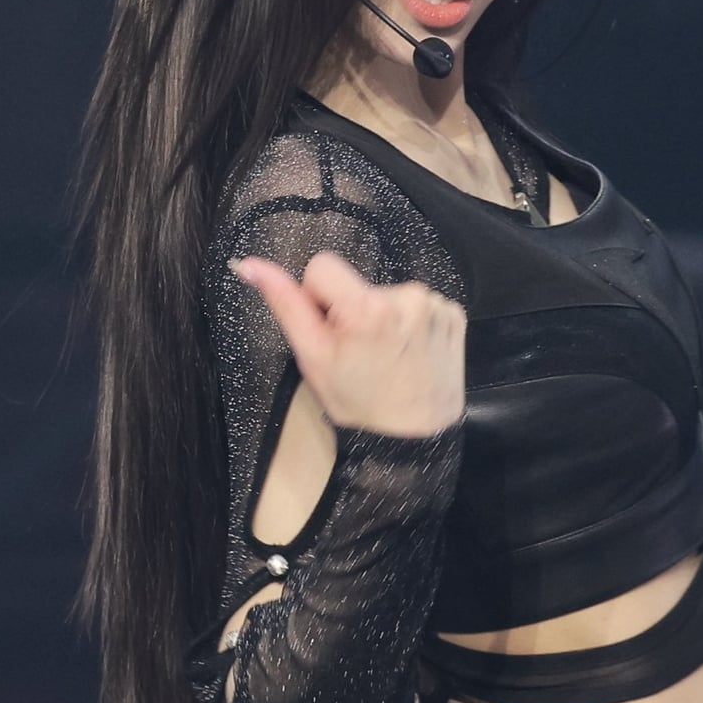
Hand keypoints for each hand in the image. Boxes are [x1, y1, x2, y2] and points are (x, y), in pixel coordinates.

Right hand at [230, 251, 465, 436]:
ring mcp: (435, 305)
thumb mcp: (312, 357)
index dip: (318, 298)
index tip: (331, 330)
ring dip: (383, 317)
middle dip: (352, 309)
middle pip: (357, 283)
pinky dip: (410, 324)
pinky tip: (408, 352)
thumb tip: (248, 264)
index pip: (321, 266)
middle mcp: (406, 297)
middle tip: (360, 351)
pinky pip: (418, 304)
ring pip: (387, 293)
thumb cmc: (358, 402)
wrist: (414, 438)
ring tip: (386, 355)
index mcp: (366, 306)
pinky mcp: (454, 314)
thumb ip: (283, 303)